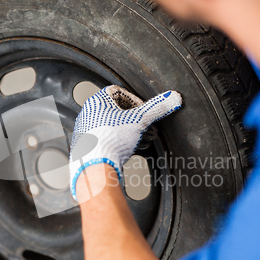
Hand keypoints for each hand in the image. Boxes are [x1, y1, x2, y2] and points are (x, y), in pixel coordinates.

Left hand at [69, 85, 181, 200]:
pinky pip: (106, 138)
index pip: (120, 93)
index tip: (145, 111)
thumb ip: (157, 108)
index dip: (136, 101)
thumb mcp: (140, 120)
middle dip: (136, 120)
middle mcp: (88, 113)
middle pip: (117, 111)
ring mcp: (86, 130)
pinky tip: (130, 149)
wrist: (96, 166)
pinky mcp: (87, 146)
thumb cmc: (111, 140)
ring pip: (113, 126)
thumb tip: (173, 97)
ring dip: (130, 132)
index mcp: (97, 101)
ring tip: (142, 140)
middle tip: (147, 127)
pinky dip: (120, 141)